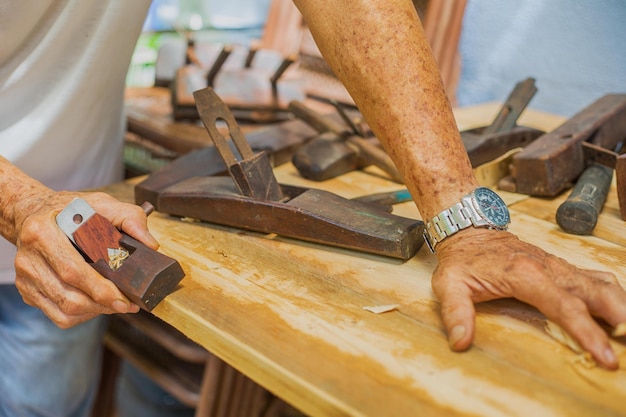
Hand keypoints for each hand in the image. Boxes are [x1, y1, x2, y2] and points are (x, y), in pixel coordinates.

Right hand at [12, 190, 158, 327]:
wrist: (31, 212)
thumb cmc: (70, 209)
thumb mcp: (100, 203)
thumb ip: (129, 218)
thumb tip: (151, 245)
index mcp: (42, 233)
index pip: (72, 270)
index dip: (100, 289)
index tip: (125, 299)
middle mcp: (28, 258)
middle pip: (68, 296)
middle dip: (103, 305)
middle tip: (128, 304)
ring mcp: (25, 277)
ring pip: (63, 310)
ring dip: (95, 312)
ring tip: (115, 304)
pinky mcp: (27, 290)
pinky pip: (57, 315)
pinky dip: (81, 315)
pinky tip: (96, 304)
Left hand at [431, 228, 625, 369]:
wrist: (468, 228)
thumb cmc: (461, 259)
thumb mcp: (449, 284)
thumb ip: (455, 312)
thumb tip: (461, 341)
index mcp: (525, 275)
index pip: (565, 307)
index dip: (587, 332)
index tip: (606, 356)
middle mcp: (549, 268)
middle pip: (596, 292)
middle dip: (620, 317)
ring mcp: (558, 265)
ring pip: (601, 283)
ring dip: (621, 305)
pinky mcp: (560, 266)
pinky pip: (595, 277)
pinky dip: (612, 293)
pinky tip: (619, 309)